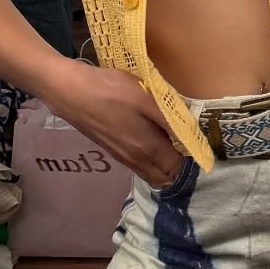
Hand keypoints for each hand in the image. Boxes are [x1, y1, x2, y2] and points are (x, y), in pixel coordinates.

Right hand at [44, 57, 183, 188]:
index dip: (191, 158)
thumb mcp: (145, 97)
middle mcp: (137, 160)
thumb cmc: (110, 91)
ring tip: (174, 142)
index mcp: (148, 149)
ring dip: (165, 166)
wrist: (71, 92)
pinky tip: (153, 140)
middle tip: (188, 143)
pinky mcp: (114, 152)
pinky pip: (140, 166)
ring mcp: (123, 158)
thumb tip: (191, 133)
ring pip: (152, 173)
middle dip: (180, 167)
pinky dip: (152, 162)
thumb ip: (169, 117)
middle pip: (166, 178)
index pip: (179, 168)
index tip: (199, 142)